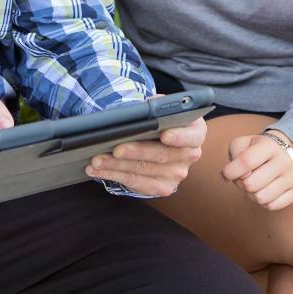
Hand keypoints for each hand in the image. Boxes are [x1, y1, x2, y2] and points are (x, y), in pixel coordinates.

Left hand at [86, 116, 205, 196]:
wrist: (157, 141)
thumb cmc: (157, 121)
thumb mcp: (161, 110)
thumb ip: (157, 107)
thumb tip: (145, 106)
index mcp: (195, 131)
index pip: (192, 136)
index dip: (180, 136)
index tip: (164, 134)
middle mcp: (190, 155)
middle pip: (162, 155)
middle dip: (136, 152)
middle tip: (115, 148)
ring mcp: (177, 174)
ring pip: (144, 171)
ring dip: (117, 166)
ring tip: (97, 160)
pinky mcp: (163, 188)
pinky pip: (136, 183)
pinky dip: (115, 176)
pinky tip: (99, 170)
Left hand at [222, 132, 292, 211]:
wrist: (281, 153)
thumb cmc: (255, 151)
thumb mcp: (241, 144)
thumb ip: (234, 154)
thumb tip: (229, 175)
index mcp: (269, 145)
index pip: (246, 161)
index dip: (231, 171)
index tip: (226, 174)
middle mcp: (284, 160)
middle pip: (251, 184)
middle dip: (241, 184)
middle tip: (243, 178)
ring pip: (261, 198)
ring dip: (251, 195)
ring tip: (254, 184)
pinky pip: (272, 206)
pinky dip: (263, 202)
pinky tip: (264, 190)